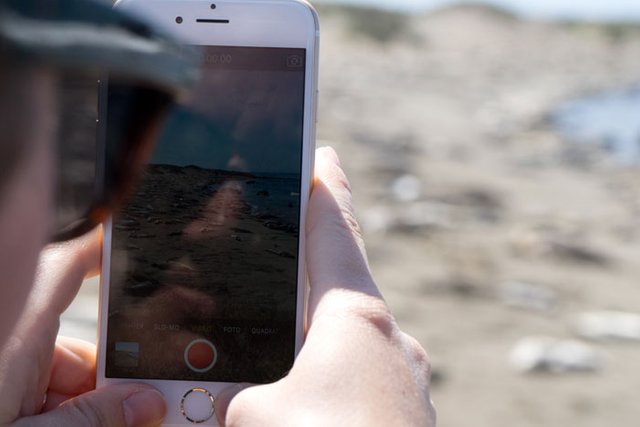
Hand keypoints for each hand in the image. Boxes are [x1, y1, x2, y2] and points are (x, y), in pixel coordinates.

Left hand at [0, 229, 165, 426]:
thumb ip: (92, 420)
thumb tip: (147, 404)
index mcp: (16, 333)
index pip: (70, 265)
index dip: (108, 248)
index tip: (142, 246)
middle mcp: (12, 344)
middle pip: (86, 342)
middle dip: (118, 373)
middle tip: (149, 402)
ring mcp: (6, 372)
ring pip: (71, 376)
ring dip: (98, 403)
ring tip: (125, 425)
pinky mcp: (3, 392)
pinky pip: (49, 394)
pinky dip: (72, 414)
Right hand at [215, 147, 435, 425]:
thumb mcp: (252, 414)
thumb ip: (243, 390)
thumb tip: (247, 400)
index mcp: (358, 320)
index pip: (336, 232)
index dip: (325, 190)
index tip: (324, 156)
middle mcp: (391, 343)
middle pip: (337, 296)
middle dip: (301, 294)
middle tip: (268, 293)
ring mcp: (405, 383)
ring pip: (346, 349)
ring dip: (310, 353)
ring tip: (270, 374)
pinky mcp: (406, 419)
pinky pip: (358, 385)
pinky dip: (328, 387)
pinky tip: (305, 409)